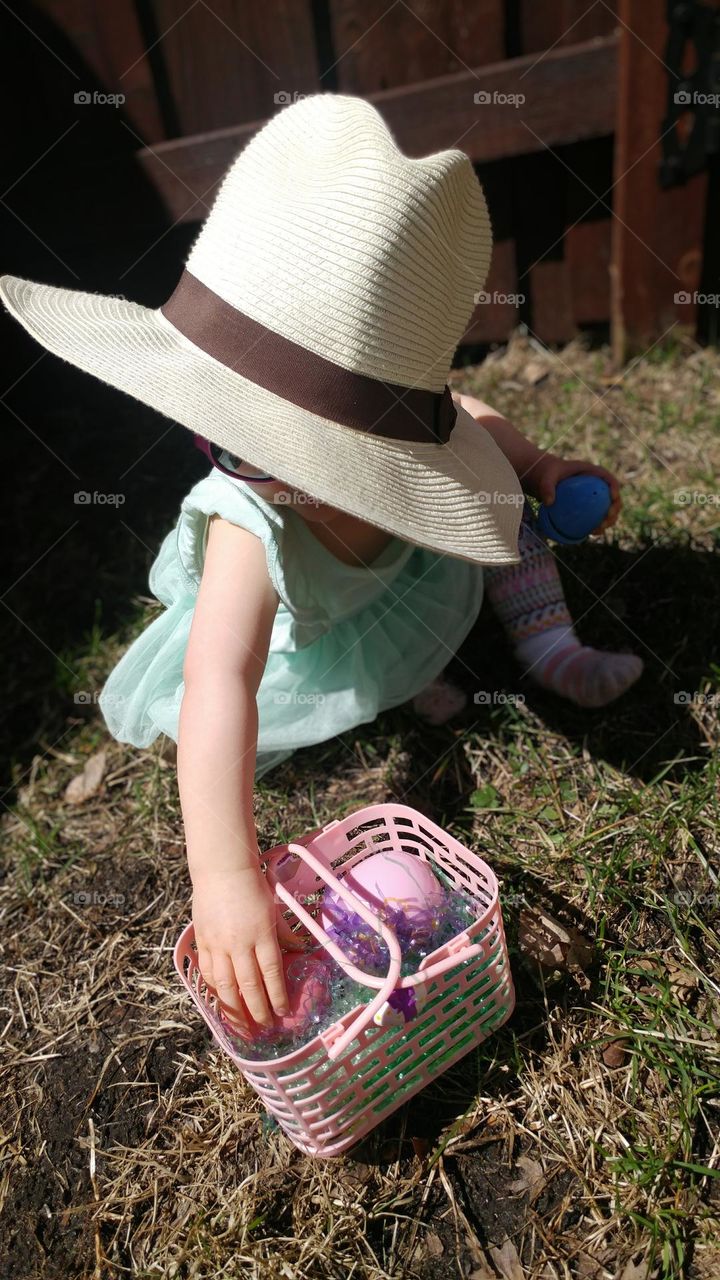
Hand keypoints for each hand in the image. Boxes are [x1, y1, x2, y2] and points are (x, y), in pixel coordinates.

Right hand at [192, 865, 288, 1033]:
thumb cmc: (253, 886)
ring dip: (234, 1008)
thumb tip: (299, 950)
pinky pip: (208, 971)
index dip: (277, 996)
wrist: (222, 870)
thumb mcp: (274, 908)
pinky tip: (221, 1000)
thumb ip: (284, 933)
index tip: (282, 1012)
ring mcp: (219, 944)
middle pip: (249, 985)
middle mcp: (240, 943)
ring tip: (241, 1024)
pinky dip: (214, 989)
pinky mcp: (203, 941)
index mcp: (262, 934)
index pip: (272, 973)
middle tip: (264, 1027)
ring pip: (225, 984)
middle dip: (257, 1010)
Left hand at [525, 453, 621, 533]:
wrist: (546, 479)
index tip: (613, 497)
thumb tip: (549, 503)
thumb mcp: (547, 477)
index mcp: (593, 473)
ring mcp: (595, 498)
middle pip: (613, 497)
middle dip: (615, 509)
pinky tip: (591, 533)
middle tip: (607, 518)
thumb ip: (547, 486)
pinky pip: (597, 517)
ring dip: (609, 521)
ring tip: (599, 529)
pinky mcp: (589, 508)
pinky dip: (597, 525)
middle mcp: (597, 486)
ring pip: (608, 510)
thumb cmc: (549, 475)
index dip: (615, 488)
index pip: (608, 479)